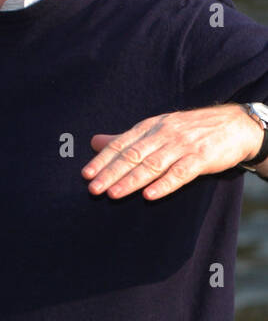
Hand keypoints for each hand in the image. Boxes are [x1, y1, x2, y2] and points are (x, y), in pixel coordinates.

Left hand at [82, 104, 261, 199]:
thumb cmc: (190, 129)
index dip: (102, 160)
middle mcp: (163, 134)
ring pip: (152, 165)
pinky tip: (149, 195)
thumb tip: (94, 142)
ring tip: (113, 194)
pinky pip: (180, 173)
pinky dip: (164, 184)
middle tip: (93, 189)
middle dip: (111, 173)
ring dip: (131, 181)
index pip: (121, 144)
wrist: (235, 125)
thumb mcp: (156, 127)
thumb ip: (126, 138)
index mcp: (149, 126)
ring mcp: (183, 146)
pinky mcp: (202, 158)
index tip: (86, 175)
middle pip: (132, 155)